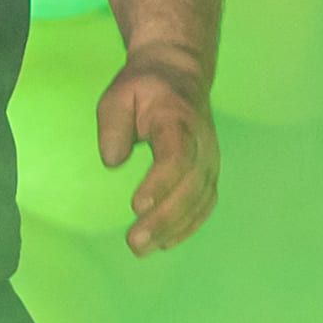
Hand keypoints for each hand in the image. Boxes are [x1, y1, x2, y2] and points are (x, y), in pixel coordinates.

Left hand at [101, 46, 221, 255]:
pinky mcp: (210, 172)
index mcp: (178, 119)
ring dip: (173, 228)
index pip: (177, 155)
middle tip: (135, 242)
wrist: (180, 74)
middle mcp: (202, 142)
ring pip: (200, 199)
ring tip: (142, 248)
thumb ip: (113, 125)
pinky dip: (188, 226)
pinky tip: (165, 242)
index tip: (136, 205)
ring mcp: (210, 158)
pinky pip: (205, 204)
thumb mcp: (119, 94)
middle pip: (191, 186)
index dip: (161, 183)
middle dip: (165, 218)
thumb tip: (112, 161)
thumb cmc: (143, 88)